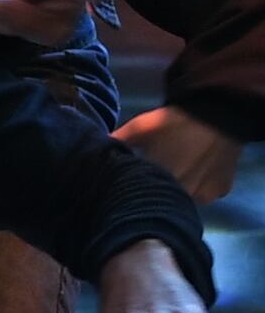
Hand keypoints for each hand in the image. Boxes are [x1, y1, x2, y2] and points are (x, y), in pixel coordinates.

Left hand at [119, 105, 238, 204]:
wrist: (219, 112)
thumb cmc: (174, 122)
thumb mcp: (139, 129)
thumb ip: (115, 143)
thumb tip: (93, 149)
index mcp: (159, 181)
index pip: (140, 196)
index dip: (134, 189)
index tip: (131, 180)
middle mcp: (182, 194)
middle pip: (162, 200)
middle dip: (154, 191)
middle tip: (154, 173)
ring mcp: (204, 195)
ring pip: (183, 199)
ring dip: (176, 190)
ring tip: (177, 170)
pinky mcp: (220, 191)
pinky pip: (204, 194)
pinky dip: (198, 186)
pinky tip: (196, 170)